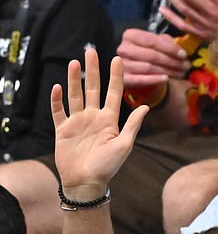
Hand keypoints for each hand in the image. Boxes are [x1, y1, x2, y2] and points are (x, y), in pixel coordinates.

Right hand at [51, 49, 147, 199]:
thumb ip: (133, 125)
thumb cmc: (108, 167)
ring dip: (74, 79)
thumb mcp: (124, 145)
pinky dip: (57, 100)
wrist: (86, 182)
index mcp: (110, 120)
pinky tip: (57, 87)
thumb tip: (146, 106)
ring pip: (75, 95)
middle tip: (91, 51)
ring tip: (74, 63)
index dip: (115, 76)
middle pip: (93, 89)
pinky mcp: (63, 130)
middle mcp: (94, 118)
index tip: (117, 59)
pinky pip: (58, 112)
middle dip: (93, 70)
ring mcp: (78, 123)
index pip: (113, 93)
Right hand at [117, 28, 189, 87]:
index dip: (170, 48)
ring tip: (181, 73)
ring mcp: (122, 64)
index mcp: (131, 35)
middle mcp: (124, 49)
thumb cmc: (150, 55)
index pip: (152, 41)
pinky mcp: (124, 79)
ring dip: (167, 71)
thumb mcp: (157, 44)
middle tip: (185, 66)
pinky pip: (140, 80)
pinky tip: (166, 79)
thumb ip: (167, 43)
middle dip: (171, 61)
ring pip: (148, 68)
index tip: (184, 55)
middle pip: (151, 55)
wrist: (139, 72)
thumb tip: (179, 49)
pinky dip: (154, 79)